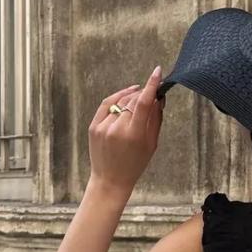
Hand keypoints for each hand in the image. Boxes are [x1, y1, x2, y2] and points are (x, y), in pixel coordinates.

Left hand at [87, 66, 164, 194]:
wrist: (110, 180)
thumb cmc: (135, 165)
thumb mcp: (151, 145)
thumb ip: (155, 120)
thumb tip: (158, 98)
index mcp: (134, 135)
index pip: (144, 103)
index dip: (152, 85)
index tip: (157, 72)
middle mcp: (117, 128)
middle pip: (133, 100)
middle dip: (144, 93)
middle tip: (153, 92)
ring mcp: (103, 126)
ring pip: (121, 101)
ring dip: (132, 96)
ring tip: (141, 97)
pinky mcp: (94, 126)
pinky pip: (107, 104)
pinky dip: (117, 97)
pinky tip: (126, 95)